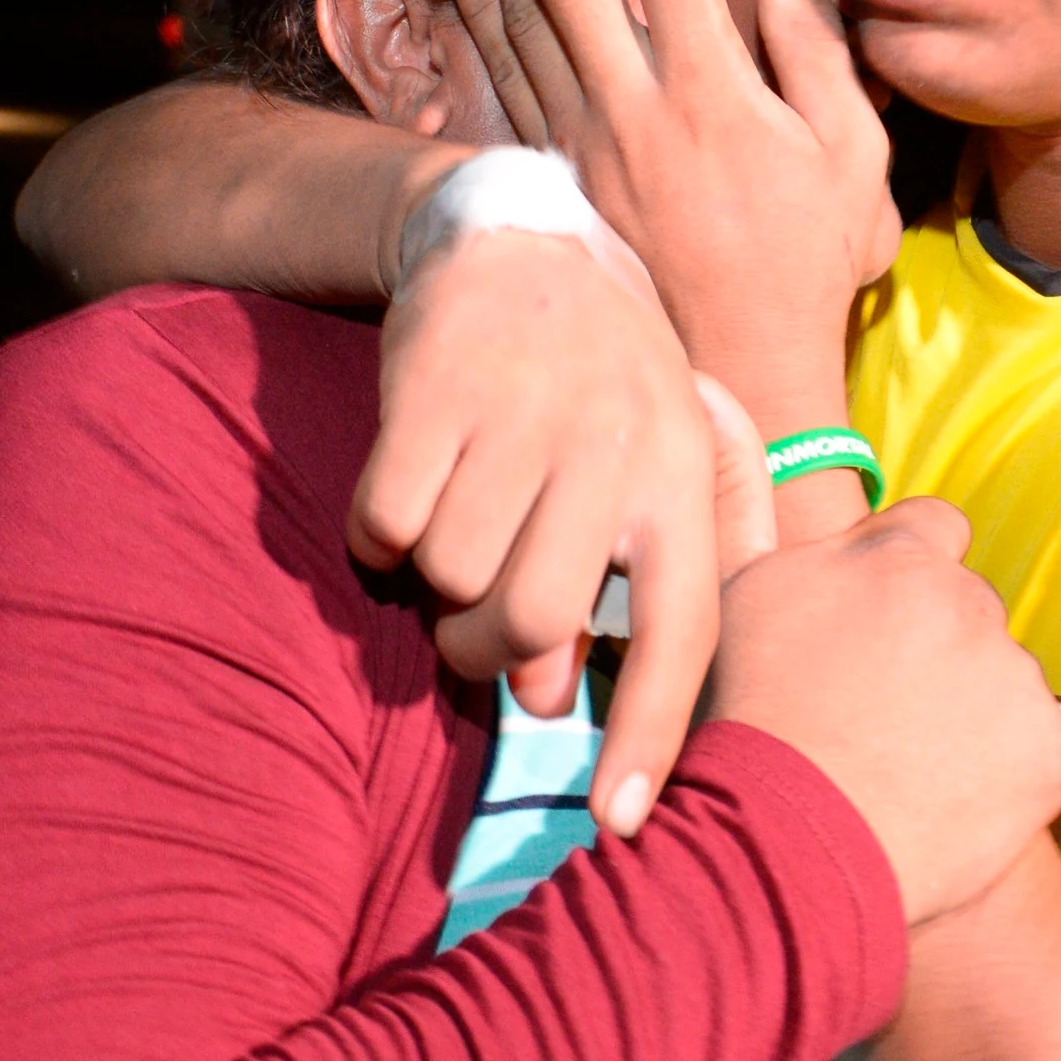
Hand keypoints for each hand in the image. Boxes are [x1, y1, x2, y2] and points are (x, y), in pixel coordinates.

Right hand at [355, 227, 724, 837]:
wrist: (522, 236)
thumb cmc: (602, 380)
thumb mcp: (668, 456)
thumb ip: (645, 574)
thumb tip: (559, 691)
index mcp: (682, 474)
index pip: (684, 629)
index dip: (651, 735)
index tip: (617, 825)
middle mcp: (614, 443)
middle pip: (535, 618)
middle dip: (485, 652)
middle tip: (471, 633)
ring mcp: (523, 410)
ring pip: (451, 573)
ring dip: (429, 585)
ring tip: (446, 539)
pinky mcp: (436, 385)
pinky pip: (385, 521)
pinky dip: (376, 534)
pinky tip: (403, 492)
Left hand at [446, 0, 894, 440]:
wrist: (736, 371)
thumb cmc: (809, 263)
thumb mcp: (848, 154)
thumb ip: (815, 48)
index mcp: (713, 94)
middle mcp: (633, 108)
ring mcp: (583, 144)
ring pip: (526, 15)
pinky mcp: (557, 174)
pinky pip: (505, 74)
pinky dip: (482, 10)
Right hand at [705, 497, 1060, 925]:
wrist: (779, 854)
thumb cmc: (738, 727)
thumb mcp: (726, 598)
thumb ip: (738, 495)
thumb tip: (712, 393)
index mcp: (894, 557)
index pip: (934, 530)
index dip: (906, 579)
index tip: (876, 631)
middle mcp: (963, 599)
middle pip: (971, 608)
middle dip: (939, 647)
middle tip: (881, 712)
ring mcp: (1012, 675)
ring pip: (1007, 676)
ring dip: (978, 708)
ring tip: (912, 767)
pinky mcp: (1048, 748)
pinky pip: (1051, 742)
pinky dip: (1019, 766)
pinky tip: (960, 798)